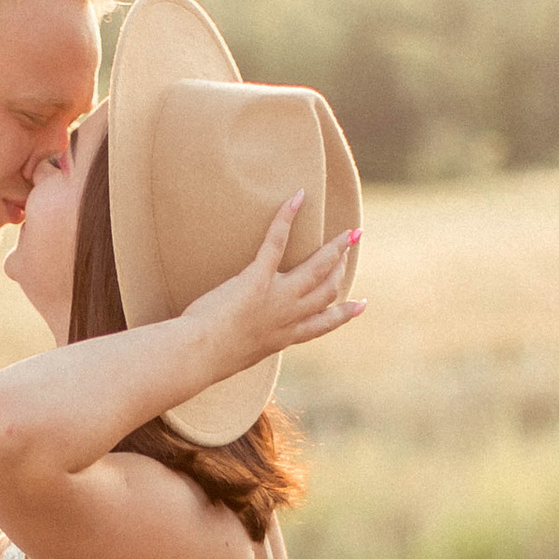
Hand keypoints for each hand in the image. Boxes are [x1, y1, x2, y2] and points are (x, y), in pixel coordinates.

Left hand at [185, 195, 364, 382]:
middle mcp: (288, 317)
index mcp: (284, 338)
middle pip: (328, 289)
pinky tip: (297, 199)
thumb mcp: (237, 356)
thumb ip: (249, 343)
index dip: (345, 313)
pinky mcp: (256, 278)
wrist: (197, 356)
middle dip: (343, 266)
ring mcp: (276, 296)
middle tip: (351, 246)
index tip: (361, 304)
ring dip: (334, 247)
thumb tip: (238, 342)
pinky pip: (276, 242)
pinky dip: (287, 218)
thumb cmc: (205, 359)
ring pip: (316, 267)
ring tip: (347, 231)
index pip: (324, 324)